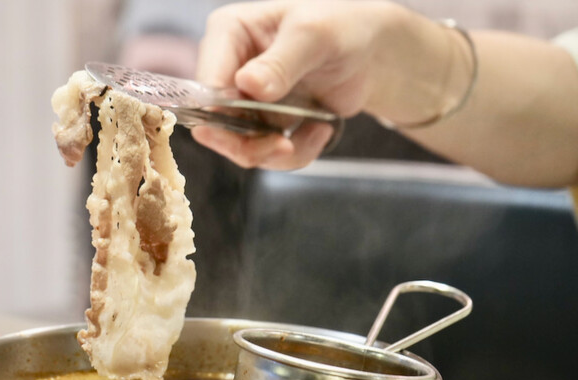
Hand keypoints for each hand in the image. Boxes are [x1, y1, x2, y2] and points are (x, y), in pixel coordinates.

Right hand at [192, 1, 444, 168]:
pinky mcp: (264, 124)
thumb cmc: (342, 26)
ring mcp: (245, 101)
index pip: (205, 81)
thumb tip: (248, 86)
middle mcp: (229, 68)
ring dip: (278, 152)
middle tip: (283, 146)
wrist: (372, 52)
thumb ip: (280, 62)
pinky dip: (297, 152)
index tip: (246, 124)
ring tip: (316, 134)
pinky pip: (268, 154)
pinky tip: (321, 130)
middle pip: (215, 123)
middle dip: (248, 143)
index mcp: (228, 34)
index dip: (219, 110)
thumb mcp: (314, 36)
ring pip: (240, 146)